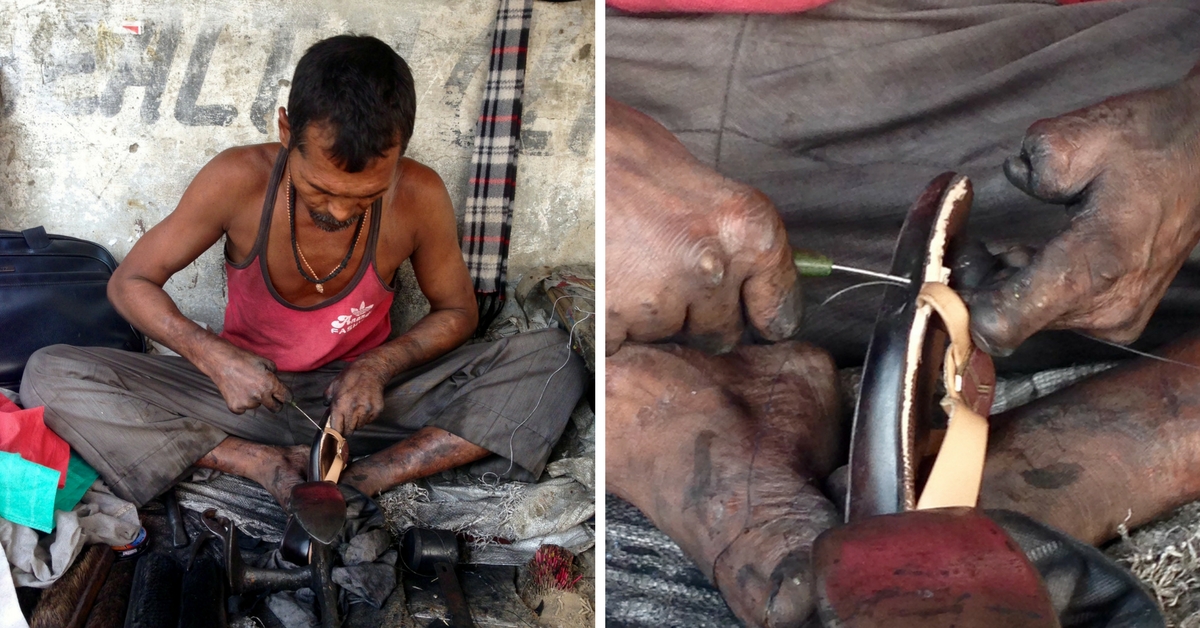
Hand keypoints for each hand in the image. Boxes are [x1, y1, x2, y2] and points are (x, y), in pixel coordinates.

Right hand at [198, 338, 289, 413]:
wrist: (220, 361)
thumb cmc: (243, 359)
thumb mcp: (264, 361)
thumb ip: (274, 373)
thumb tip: (277, 381)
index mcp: (270, 384)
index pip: (286, 397)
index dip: (287, 396)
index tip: (285, 398)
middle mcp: (260, 396)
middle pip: (275, 408)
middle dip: (276, 403)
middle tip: (271, 398)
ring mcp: (247, 403)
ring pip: (257, 406)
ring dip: (255, 399)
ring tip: (245, 386)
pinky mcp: (235, 407)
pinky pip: (243, 409)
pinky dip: (242, 403)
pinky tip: (237, 391)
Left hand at [323, 358, 388, 434]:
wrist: (371, 369)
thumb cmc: (351, 376)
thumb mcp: (334, 385)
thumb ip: (327, 398)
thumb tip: (325, 407)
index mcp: (340, 405)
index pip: (336, 429)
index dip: (335, 434)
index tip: (335, 435)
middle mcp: (353, 409)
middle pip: (349, 430)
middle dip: (346, 428)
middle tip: (346, 422)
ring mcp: (367, 410)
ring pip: (359, 426)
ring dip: (356, 422)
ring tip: (356, 410)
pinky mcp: (377, 410)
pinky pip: (369, 421)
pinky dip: (366, 417)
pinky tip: (365, 406)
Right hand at [605, 99, 801, 355]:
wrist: (551, 142)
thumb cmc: (621, 147)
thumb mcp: (700, 179)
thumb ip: (729, 235)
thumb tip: (751, 278)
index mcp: (746, 228)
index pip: (779, 309)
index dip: (761, 313)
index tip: (752, 316)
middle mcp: (711, 268)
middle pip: (720, 331)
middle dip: (696, 313)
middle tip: (662, 272)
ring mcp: (658, 298)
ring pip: (665, 336)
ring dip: (647, 315)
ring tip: (619, 264)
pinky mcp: (609, 317)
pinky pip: (619, 343)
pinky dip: (607, 324)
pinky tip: (597, 282)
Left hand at [969, 68, 1199, 354]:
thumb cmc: (1148, 140)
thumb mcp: (1081, 135)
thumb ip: (1036, 164)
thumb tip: (1011, 184)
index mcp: (1098, 261)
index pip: (1003, 321)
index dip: (960, 303)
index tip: (943, 274)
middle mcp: (1109, 305)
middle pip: (1008, 324)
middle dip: (978, 288)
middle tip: (971, 249)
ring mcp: (1116, 318)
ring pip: (1027, 324)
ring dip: (1001, 290)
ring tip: (1000, 249)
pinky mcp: (1119, 320)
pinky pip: (1050, 318)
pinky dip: (1027, 292)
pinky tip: (1026, 258)